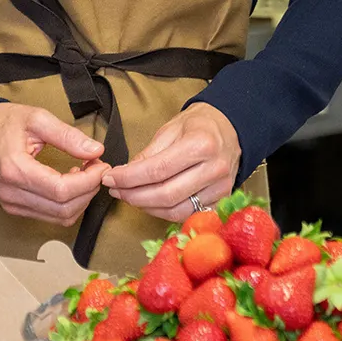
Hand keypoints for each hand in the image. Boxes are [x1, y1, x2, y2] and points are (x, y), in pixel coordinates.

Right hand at [0, 103, 106, 224]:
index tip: (100, 164)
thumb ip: (67, 136)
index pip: (62, 190)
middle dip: (88, 190)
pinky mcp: (14, 207)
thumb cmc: (3, 123)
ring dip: (80, 199)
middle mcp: (11, 192)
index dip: (88, 181)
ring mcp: (11, 203)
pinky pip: (50, 217)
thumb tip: (95, 150)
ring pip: (60, 217)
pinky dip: (67, 204)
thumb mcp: (37, 119)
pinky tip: (70, 184)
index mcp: (15, 169)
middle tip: (96, 168)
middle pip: (64, 208)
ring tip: (84, 175)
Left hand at [103, 103, 240, 221]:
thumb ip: (148, 154)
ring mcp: (220, 188)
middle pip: (166, 194)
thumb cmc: (199, 125)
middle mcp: (214, 169)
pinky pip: (187, 214)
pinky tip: (150, 204)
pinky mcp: (221, 200)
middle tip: (115, 190)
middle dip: (134, 195)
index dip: (128, 178)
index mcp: (201, 145)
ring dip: (147, 207)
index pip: (157, 170)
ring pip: (176, 210)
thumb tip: (124, 174)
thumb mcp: (170, 129)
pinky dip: (164, 212)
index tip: (110, 178)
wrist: (231, 128)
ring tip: (129, 197)